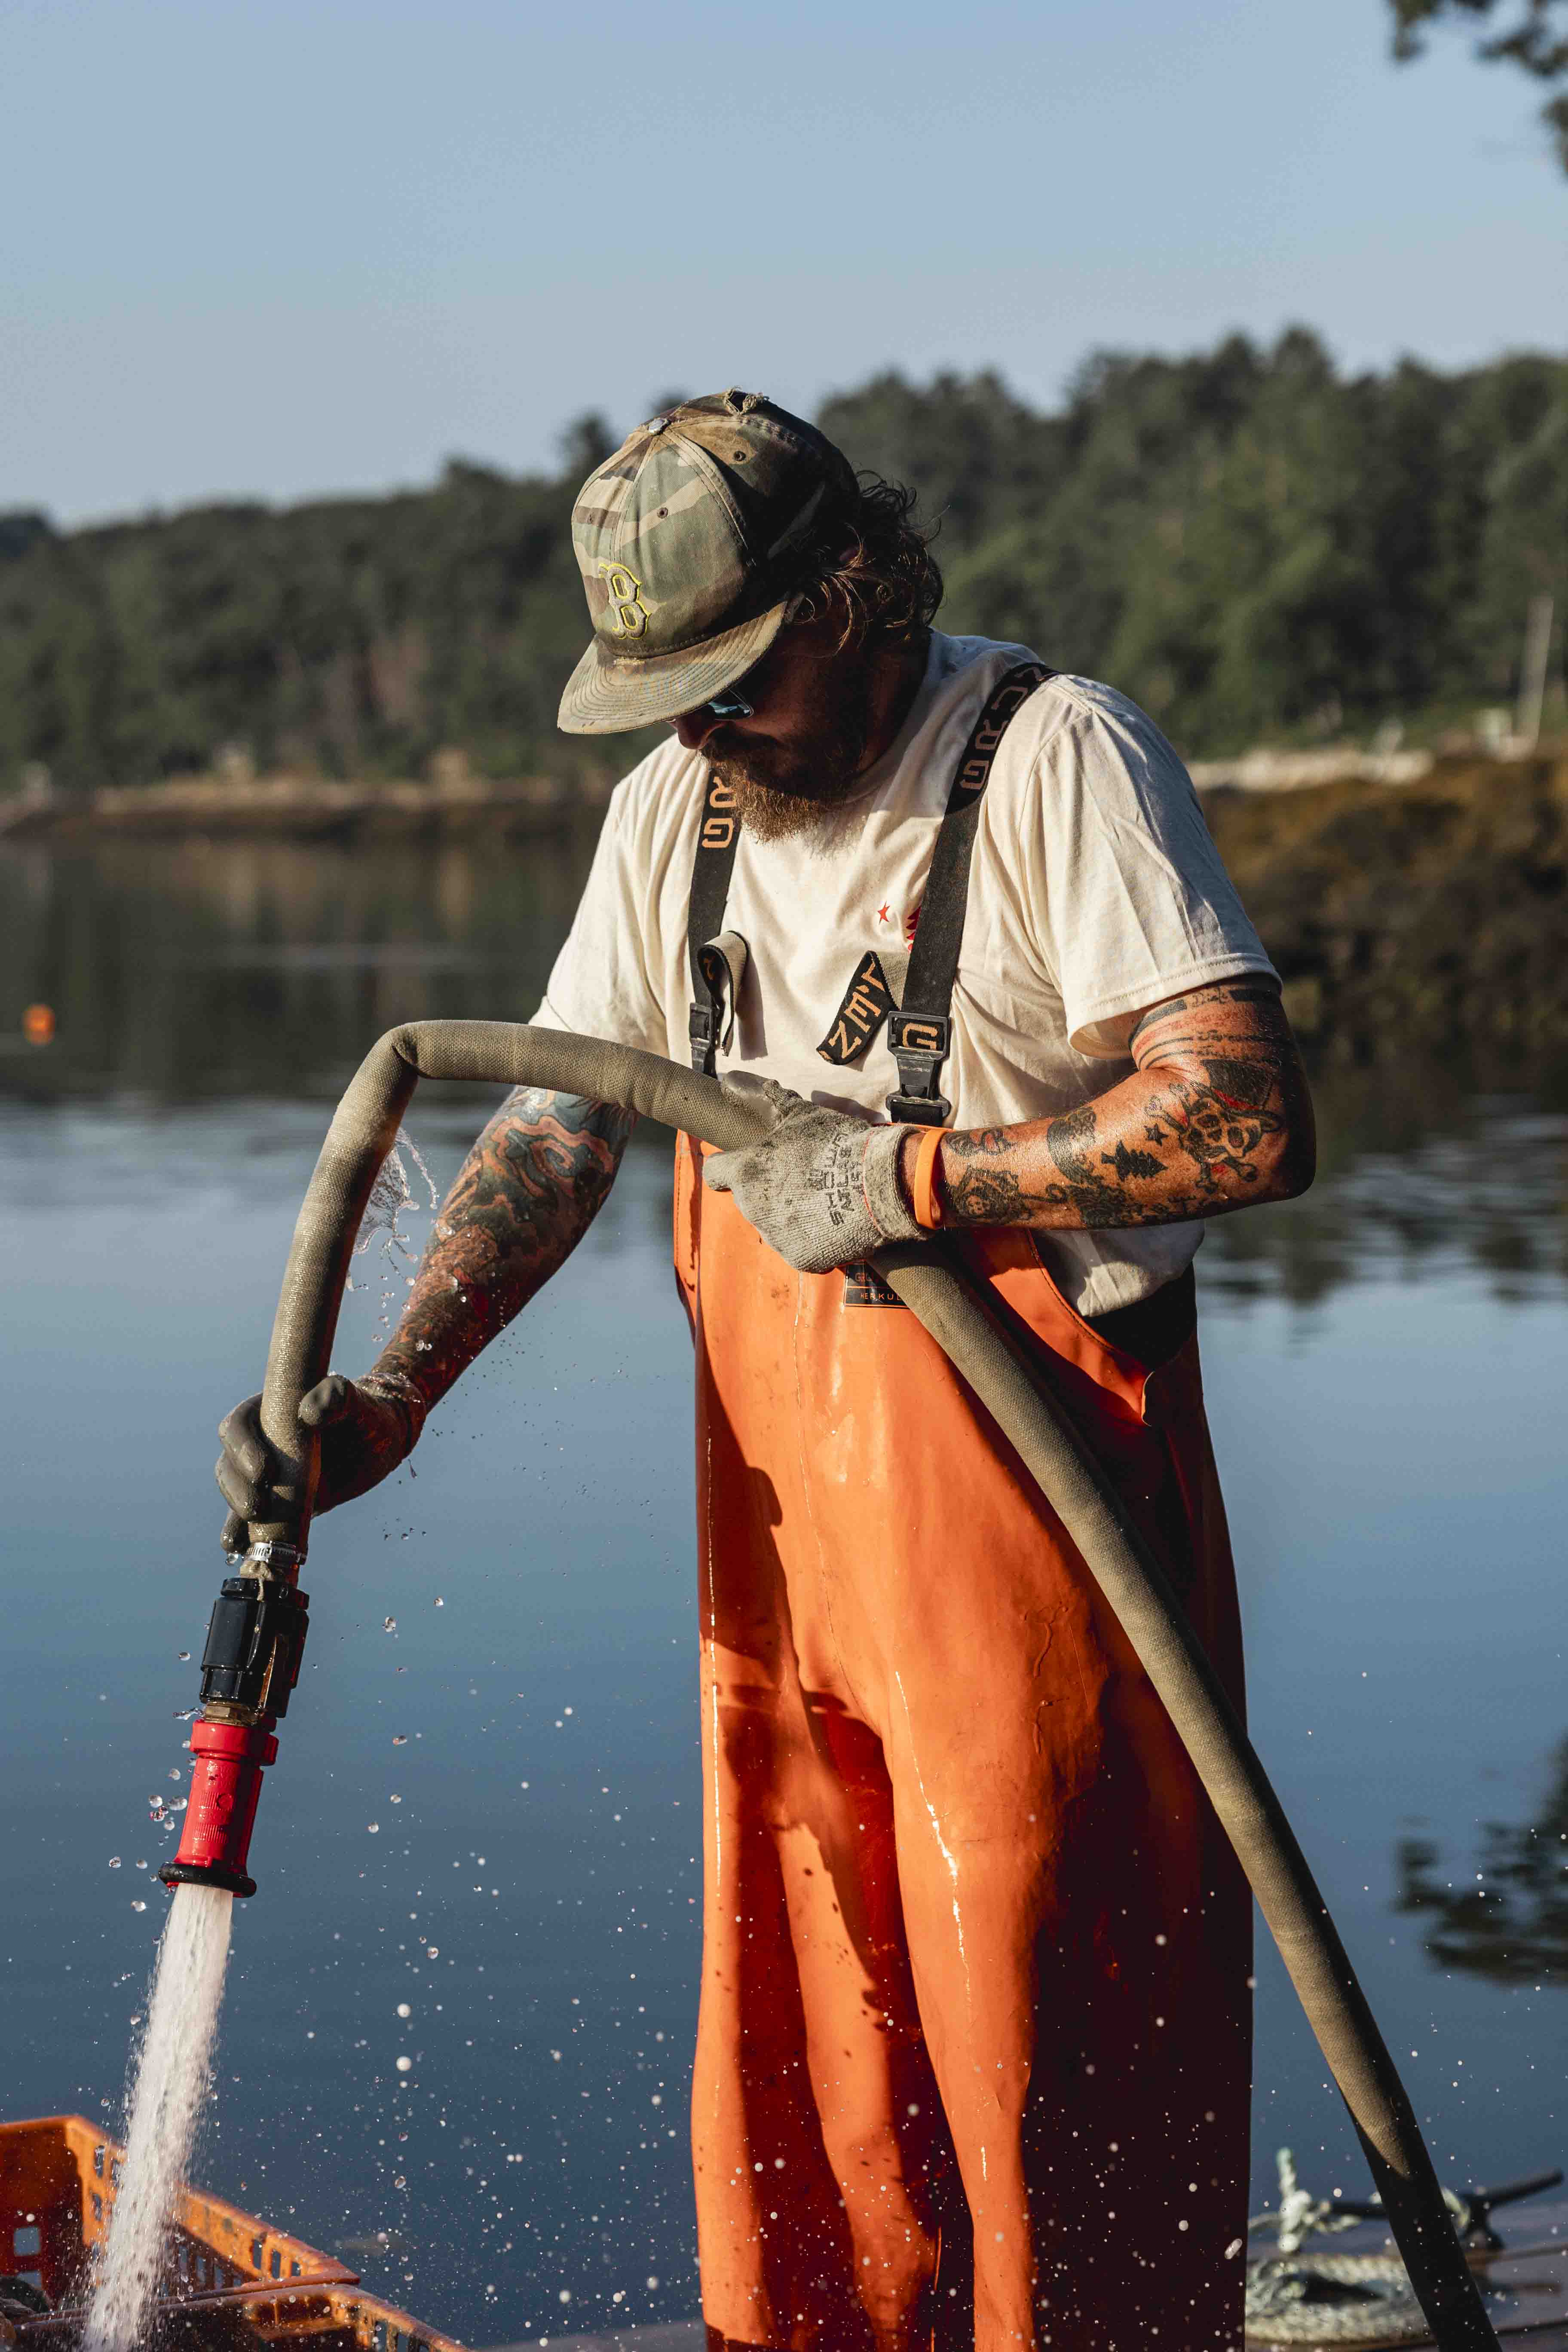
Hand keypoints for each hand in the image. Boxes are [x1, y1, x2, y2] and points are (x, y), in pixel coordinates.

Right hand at [215, 1374, 422, 1555]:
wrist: (378, 1445)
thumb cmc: (363, 1414)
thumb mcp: (354, 1401)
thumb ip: (336, 1396)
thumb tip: (309, 1413)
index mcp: (267, 1411)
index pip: (237, 1426)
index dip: (242, 1448)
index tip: (264, 1470)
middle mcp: (258, 1442)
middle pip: (229, 1464)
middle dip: (236, 1488)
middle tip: (258, 1507)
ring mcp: (264, 1475)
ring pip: (234, 1493)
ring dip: (235, 1513)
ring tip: (252, 1532)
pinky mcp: (276, 1502)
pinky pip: (249, 1519)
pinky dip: (239, 1534)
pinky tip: (239, 1548)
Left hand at [702, 1077, 925, 1272]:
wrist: (877, 1185)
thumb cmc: (837, 1145)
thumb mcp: (804, 1116)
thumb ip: (773, 1101)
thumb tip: (739, 1080)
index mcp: (747, 1173)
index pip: (715, 1173)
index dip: (726, 1167)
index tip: (740, 1165)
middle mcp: (753, 1208)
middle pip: (752, 1200)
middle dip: (772, 1192)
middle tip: (806, 1180)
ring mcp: (776, 1237)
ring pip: (777, 1226)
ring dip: (794, 1216)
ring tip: (826, 1201)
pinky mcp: (800, 1259)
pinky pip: (802, 1248)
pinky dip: (817, 1239)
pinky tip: (837, 1224)